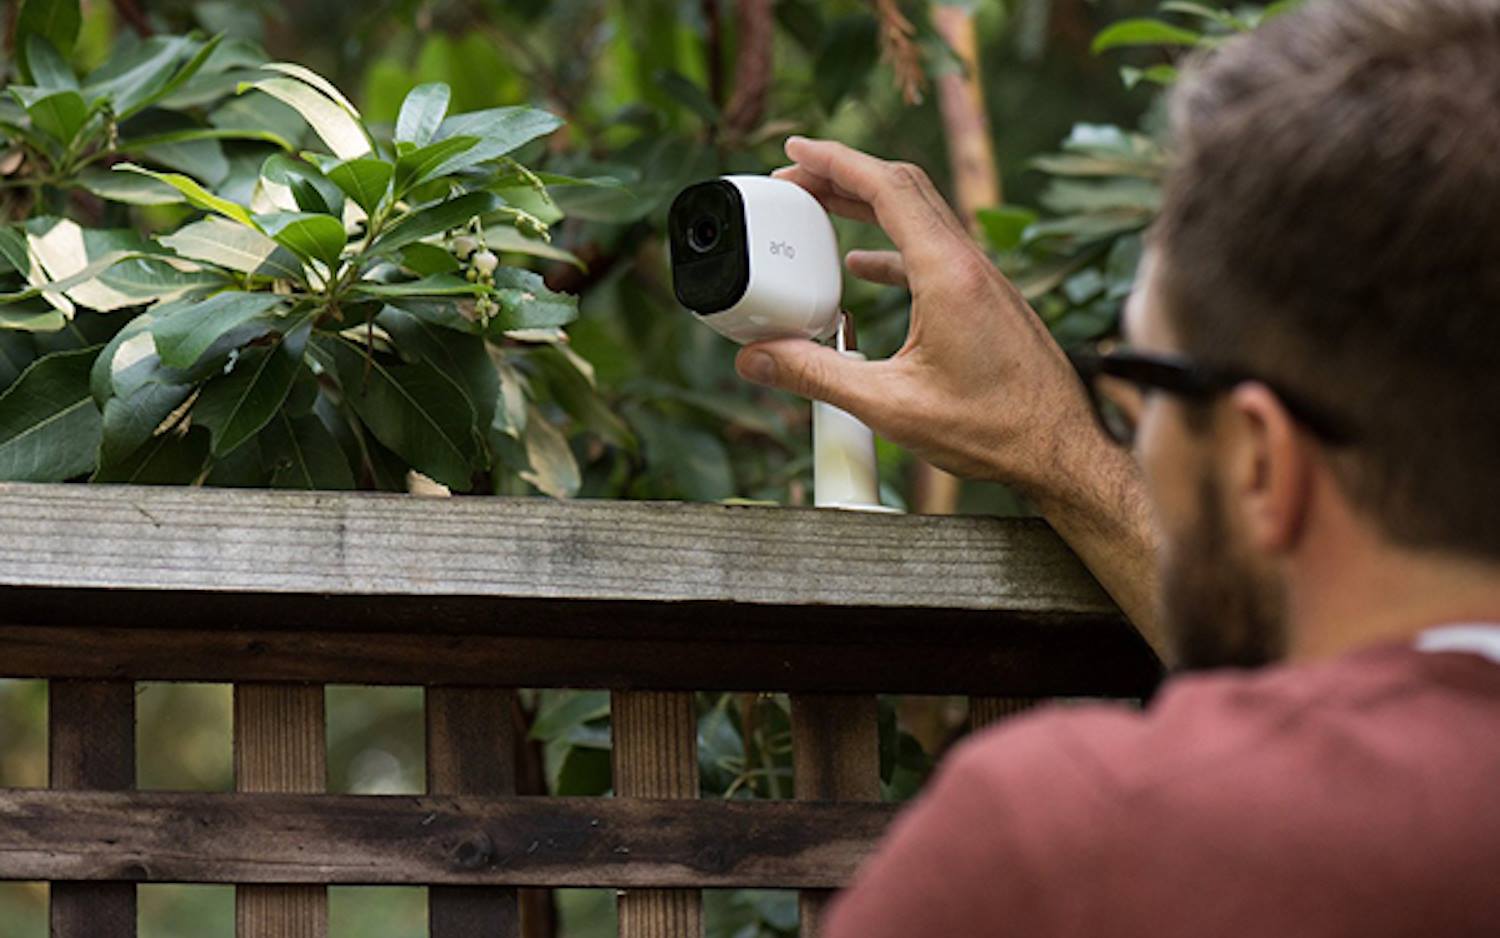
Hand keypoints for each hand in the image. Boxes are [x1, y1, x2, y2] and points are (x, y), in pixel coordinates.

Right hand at [736, 137, 1098, 498]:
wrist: (1062, 451)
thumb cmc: (996, 430)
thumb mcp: (890, 406)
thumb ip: (817, 377)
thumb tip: (757, 358)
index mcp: (947, 274)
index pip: (886, 187)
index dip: (834, 160)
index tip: (794, 149)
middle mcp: (969, 265)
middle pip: (902, 188)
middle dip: (843, 174)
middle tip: (795, 176)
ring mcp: (982, 280)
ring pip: (919, 218)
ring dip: (867, 207)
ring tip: (820, 211)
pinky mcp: (987, 301)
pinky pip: (932, 253)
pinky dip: (891, 249)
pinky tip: (864, 270)